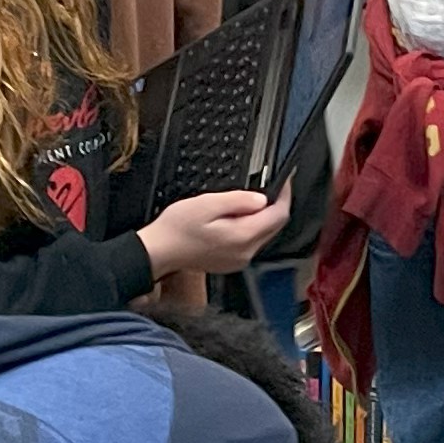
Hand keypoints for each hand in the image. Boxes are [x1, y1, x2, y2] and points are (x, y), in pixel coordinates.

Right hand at [138, 186, 291, 282]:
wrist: (159, 251)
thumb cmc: (177, 229)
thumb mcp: (206, 204)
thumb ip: (237, 200)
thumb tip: (261, 199)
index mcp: (242, 237)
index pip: (278, 215)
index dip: (284, 195)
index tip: (284, 180)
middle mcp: (245, 253)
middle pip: (274, 226)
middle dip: (276, 205)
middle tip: (270, 186)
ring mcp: (240, 260)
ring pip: (264, 234)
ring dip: (262, 216)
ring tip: (247, 200)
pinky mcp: (232, 262)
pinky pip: (251, 242)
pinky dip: (251, 227)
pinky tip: (236, 218)